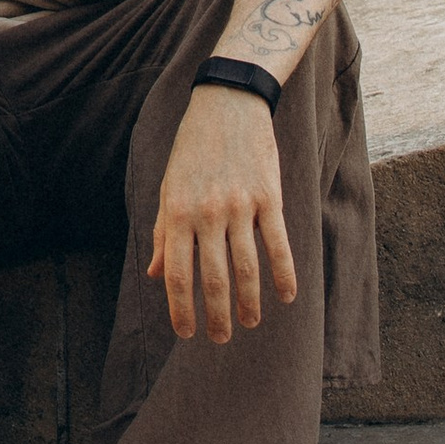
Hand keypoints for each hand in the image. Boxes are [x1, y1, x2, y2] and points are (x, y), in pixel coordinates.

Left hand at [148, 87, 296, 345]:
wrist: (226, 105)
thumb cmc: (192, 150)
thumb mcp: (169, 188)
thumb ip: (164, 233)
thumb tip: (157, 276)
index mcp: (177, 212)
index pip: (177, 274)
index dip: (181, 308)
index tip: (186, 333)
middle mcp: (207, 212)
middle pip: (213, 278)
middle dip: (217, 315)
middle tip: (222, 338)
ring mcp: (239, 205)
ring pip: (246, 267)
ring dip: (249, 302)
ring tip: (250, 322)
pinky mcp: (268, 196)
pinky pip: (277, 244)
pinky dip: (284, 274)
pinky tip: (287, 296)